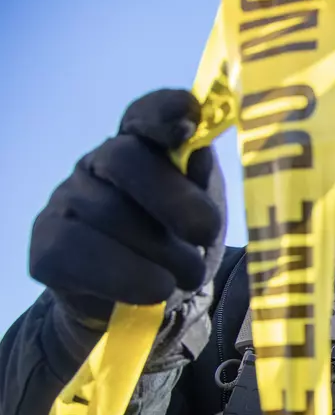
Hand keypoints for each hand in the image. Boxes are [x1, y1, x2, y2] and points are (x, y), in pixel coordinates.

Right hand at [29, 89, 225, 324]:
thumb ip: (202, 184)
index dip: (163, 111)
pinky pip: (80, 254)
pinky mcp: (47, 245)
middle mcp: (98, 165)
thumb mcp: (202, 214)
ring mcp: (67, 201)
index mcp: (142, 149)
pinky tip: (153, 290)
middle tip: (206, 232)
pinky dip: (127, 276)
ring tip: (189, 276)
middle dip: (173, 198)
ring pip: (110, 215)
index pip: (143, 115)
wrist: (139, 303)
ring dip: (163, 253)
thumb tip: (200, 151)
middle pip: (124, 160)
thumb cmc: (178, 245)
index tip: (190, 118)